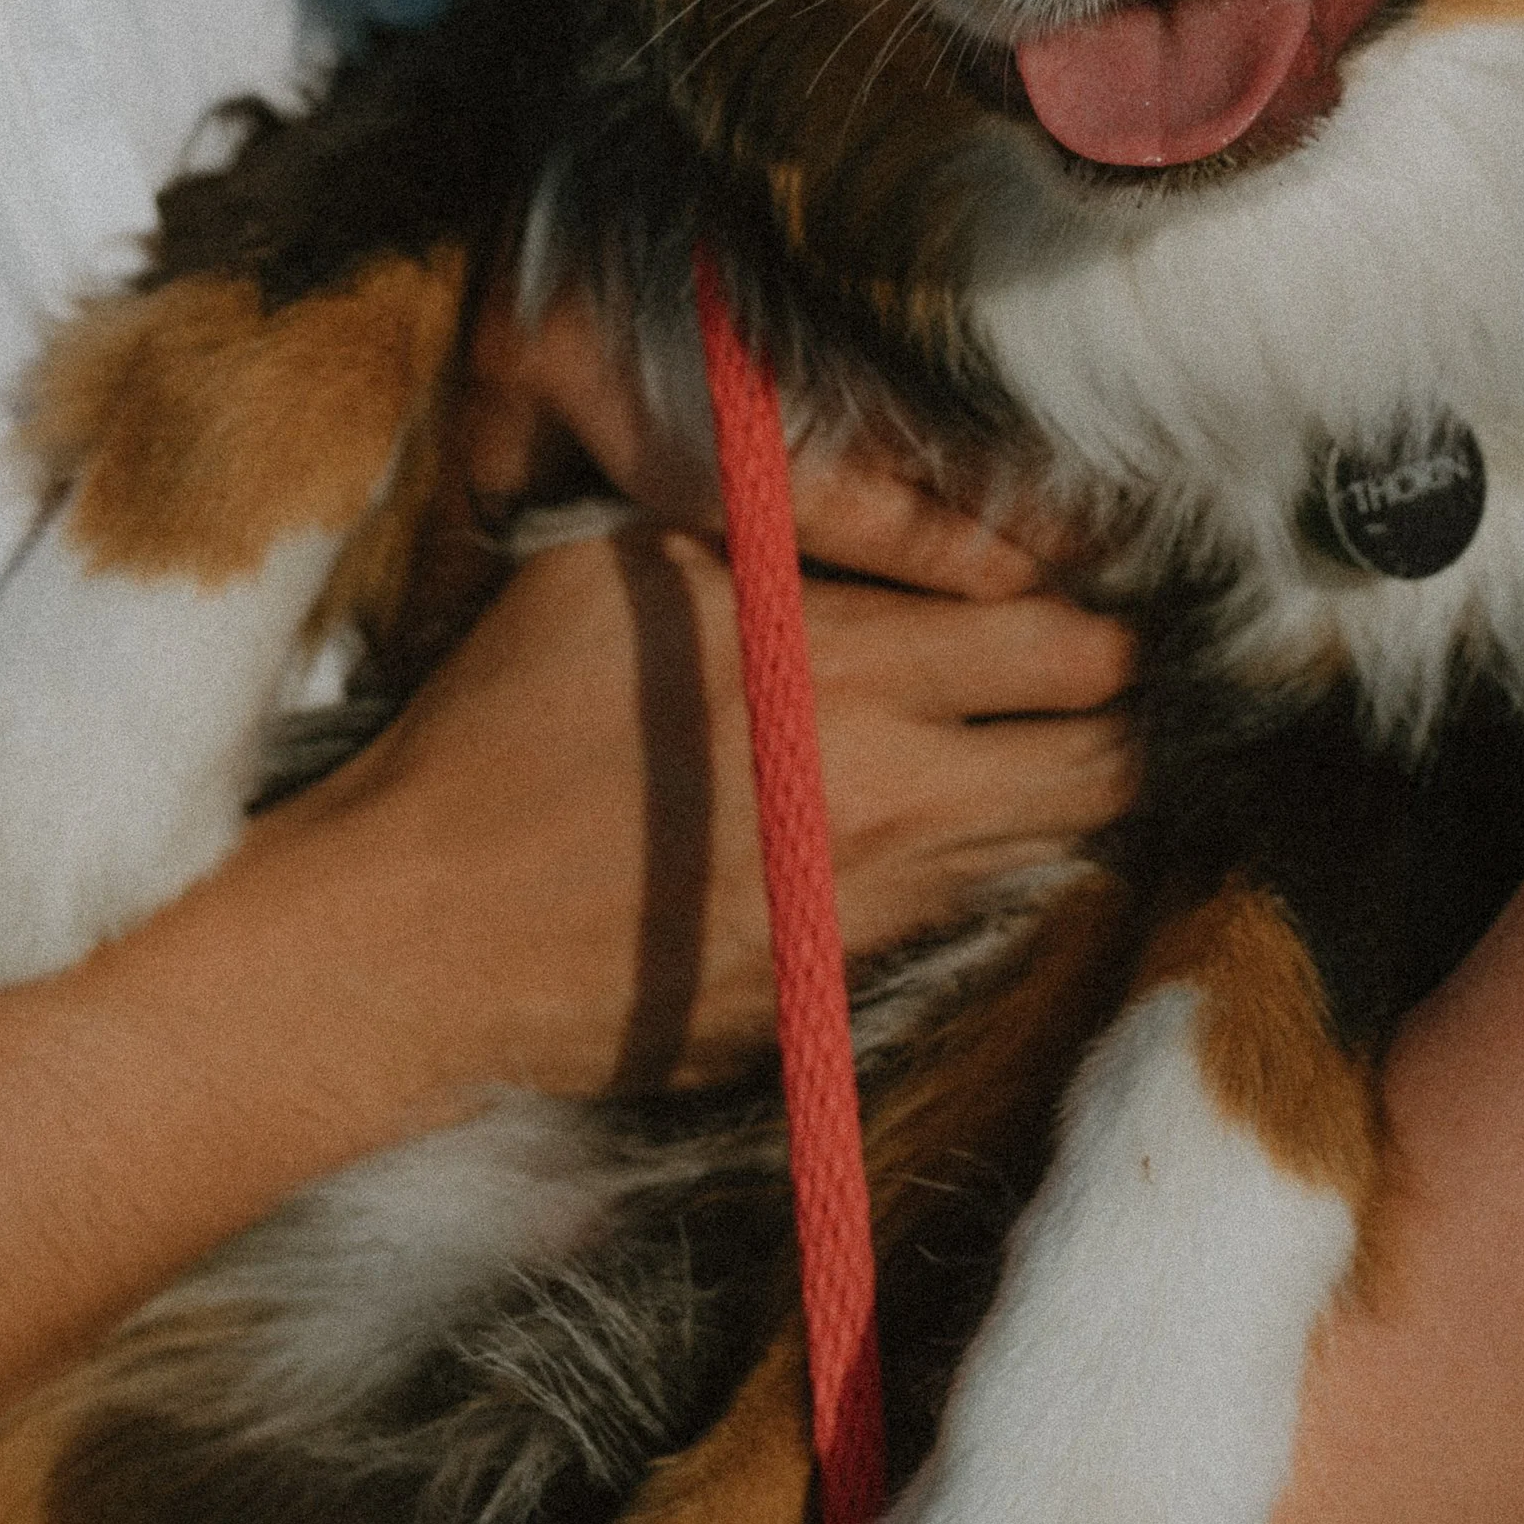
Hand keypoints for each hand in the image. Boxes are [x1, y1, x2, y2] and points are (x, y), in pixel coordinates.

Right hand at [261, 296, 1135, 1109]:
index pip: (1067, 643)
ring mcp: (871, 914)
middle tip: (1080, 683)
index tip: (1085, 598)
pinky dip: (962, 868)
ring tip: (1004, 747)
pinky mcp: (837, 995)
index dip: (1099, 618)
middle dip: (1111, 716)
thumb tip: (911, 527)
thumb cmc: (500, 729)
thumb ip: (788, 548)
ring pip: (1048, 849)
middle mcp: (888, 800)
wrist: (413, 938)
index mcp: (843, 672)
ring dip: (1044, 796)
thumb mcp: (634, 572)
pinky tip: (904, 830)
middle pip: (1105, 764)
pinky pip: (959, 919)